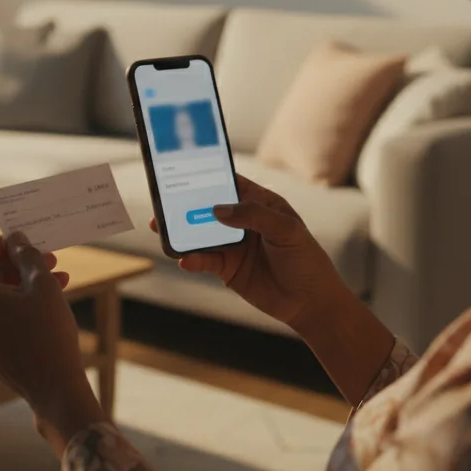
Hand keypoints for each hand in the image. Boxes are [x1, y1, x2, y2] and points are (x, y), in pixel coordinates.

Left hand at [0, 232, 105, 453]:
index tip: (25, 243)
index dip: (1, 243)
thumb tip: (15, 239)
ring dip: (22, 287)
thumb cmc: (49, 332)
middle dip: (18, 266)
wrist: (54, 387)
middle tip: (49, 261)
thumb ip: (26, 255)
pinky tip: (44, 309)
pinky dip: (16, 310)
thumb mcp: (42, 284)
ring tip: (57, 283)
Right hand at [152, 175, 345, 329]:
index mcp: (261, 203)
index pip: (231, 183)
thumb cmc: (306, 260)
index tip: (185, 166)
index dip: (210, 174)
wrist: (310, 303)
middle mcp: (243, 221)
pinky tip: (185, 259)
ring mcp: (233, 245)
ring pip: (201, 233)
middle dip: (186, 202)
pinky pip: (204, 260)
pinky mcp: (227, 268)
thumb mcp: (287, 230)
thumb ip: (254, 215)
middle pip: (209, 206)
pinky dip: (192, 259)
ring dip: (182, 230)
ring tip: (161, 227)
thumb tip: (217, 209)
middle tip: (162, 198)